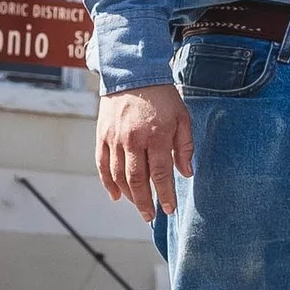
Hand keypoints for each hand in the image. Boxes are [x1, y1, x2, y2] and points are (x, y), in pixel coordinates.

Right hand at [96, 83, 193, 220]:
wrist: (133, 73)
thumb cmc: (162, 96)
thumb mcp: (182, 117)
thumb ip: (185, 146)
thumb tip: (187, 173)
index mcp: (156, 135)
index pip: (161, 173)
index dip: (165, 194)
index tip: (169, 209)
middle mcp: (133, 140)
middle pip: (137, 180)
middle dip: (145, 202)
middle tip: (150, 216)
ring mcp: (115, 139)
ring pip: (119, 176)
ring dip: (129, 195)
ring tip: (138, 206)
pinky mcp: (102, 137)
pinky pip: (102, 166)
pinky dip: (108, 183)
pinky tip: (116, 196)